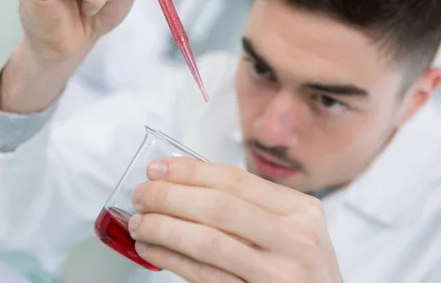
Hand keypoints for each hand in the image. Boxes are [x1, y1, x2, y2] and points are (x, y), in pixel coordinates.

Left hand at [128, 158, 342, 282]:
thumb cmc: (301, 271)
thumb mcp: (291, 232)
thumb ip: (250, 209)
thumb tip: (184, 185)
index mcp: (301, 210)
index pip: (234, 179)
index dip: (189, 171)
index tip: (157, 169)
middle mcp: (296, 238)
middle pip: (218, 206)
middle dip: (170, 197)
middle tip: (142, 196)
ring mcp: (280, 273)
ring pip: (208, 242)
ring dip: (164, 229)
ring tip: (140, 224)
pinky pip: (206, 275)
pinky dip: (172, 260)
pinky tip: (153, 251)